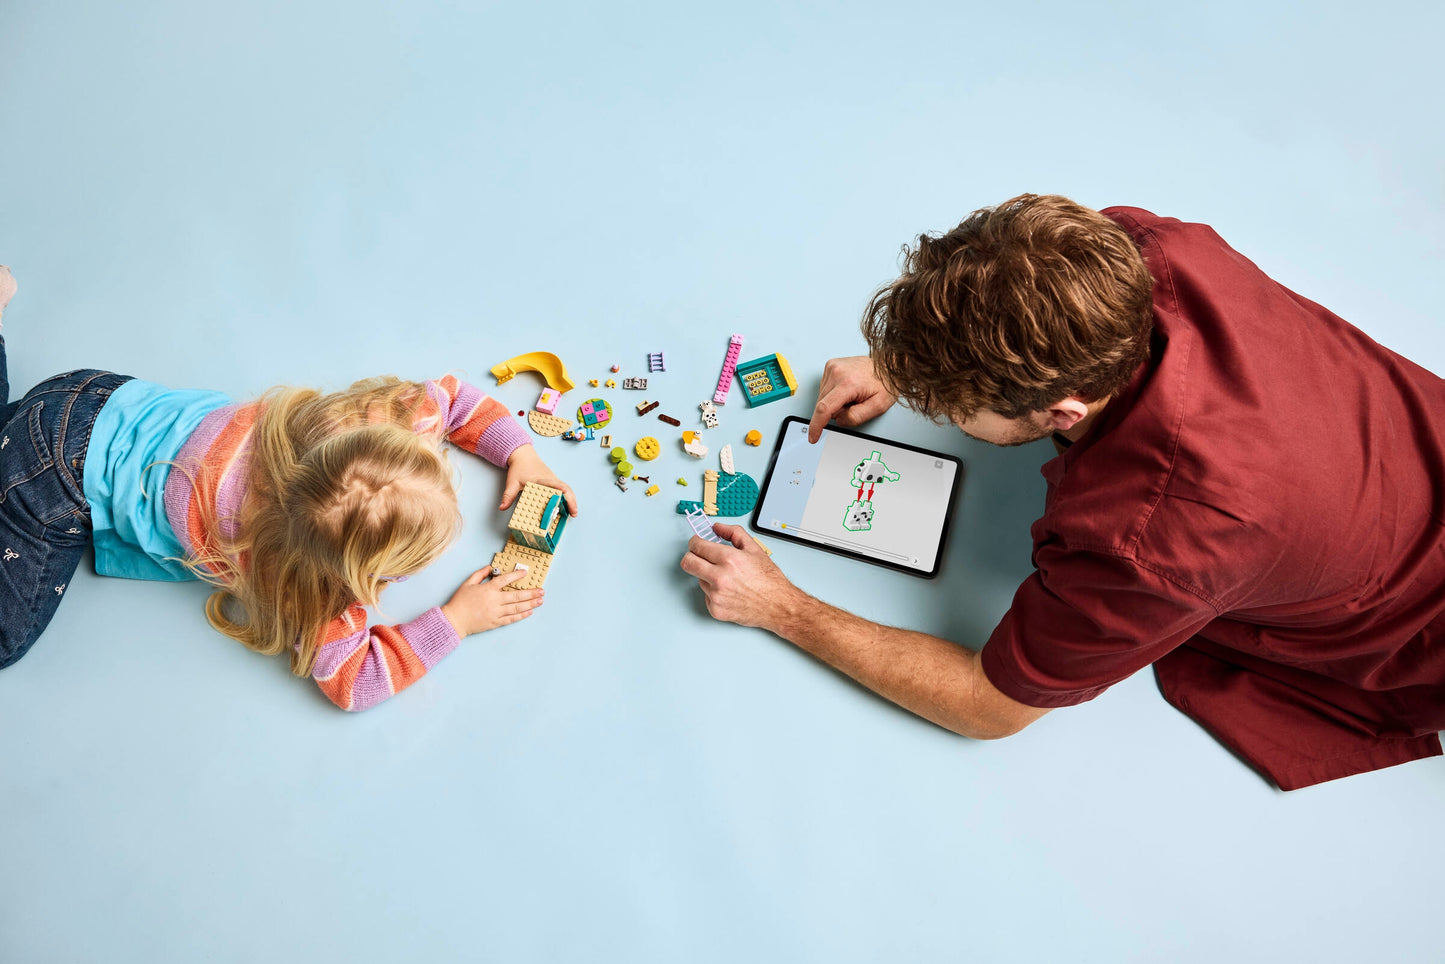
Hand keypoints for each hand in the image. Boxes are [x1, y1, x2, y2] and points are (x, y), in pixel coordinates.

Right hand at [441, 567, 542, 636]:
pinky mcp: (495, 622)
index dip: (516, 576)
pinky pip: (511, 619)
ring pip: (517, 608)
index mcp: (488, 589)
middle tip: (542, 591)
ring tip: (540, 600)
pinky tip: (529, 612)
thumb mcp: (467, 583)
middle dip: (531, 593)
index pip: (505, 580)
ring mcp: (496, 613)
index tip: (525, 573)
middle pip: (516, 596)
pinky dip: (521, 615)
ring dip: (530, 603)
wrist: (454, 620)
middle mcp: (494, 601)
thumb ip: (480, 574)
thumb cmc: (460, 601)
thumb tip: (490, 567)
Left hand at [501, 444, 578, 515]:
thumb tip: (502, 507)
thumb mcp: (512, 482)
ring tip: (573, 513)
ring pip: (567, 489)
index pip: (554, 483)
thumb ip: (508, 495)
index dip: (561, 489)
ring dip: (572, 500)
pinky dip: (568, 498)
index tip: (565, 495)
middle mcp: (550, 479)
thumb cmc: (519, 468)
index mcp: (542, 479)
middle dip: (571, 500)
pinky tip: (568, 508)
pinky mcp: (553, 482)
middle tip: (574, 513)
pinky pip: (564, 490)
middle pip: (565, 488)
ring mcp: (553, 480)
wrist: (523, 456)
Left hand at [679, 523, 803, 630]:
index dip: (695, 542)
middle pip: (687, 563)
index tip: (697, 543)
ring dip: (707, 576)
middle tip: (700, 557)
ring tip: (727, 578)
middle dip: (692, 556)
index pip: (696, 546)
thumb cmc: (769, 580)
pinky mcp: (715, 609)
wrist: (778, 605)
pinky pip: (705, 596)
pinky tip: (729, 591)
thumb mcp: (754, 549)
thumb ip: (733, 533)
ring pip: (698, 579)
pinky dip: (714, 592)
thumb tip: (717, 528)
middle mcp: (719, 577)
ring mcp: (716, 595)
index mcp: (728, 559)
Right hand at [807, 355, 896, 442]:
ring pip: (823, 397)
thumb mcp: (878, 406)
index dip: (816, 425)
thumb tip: (839, 419)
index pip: (824, 408)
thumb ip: (856, 417)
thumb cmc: (886, 382)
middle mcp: (837, 372)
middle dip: (837, 410)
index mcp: (848, 383)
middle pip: (823, 404)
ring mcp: (832, 367)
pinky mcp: (830, 365)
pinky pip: (824, 388)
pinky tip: (847, 388)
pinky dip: (834, 393)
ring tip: (853, 394)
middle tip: (854, 403)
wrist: (888, 366)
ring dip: (835, 401)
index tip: (813, 436)